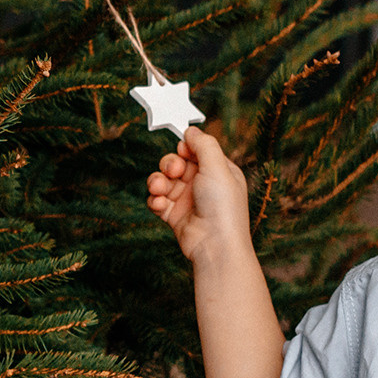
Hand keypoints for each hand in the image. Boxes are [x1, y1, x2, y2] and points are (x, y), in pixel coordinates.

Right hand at [146, 127, 250, 264]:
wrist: (215, 246)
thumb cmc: (222, 207)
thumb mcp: (217, 167)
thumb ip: (203, 144)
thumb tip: (190, 130)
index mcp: (218, 171)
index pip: (196, 150)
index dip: (186, 148)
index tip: (183, 152)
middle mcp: (202, 184)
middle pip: (175, 163)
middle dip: (169, 164)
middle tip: (173, 171)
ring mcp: (187, 200)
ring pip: (162, 180)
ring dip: (156, 181)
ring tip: (159, 189)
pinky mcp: (174, 215)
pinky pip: (156, 200)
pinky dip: (155, 200)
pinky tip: (161, 204)